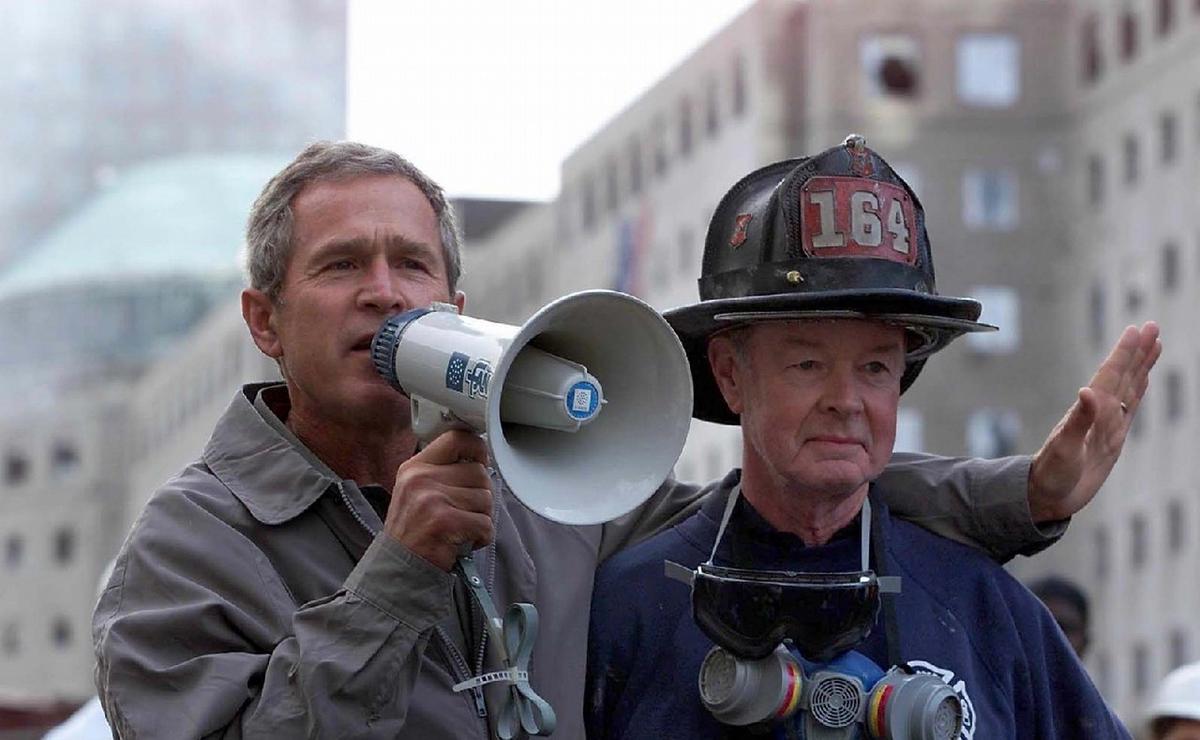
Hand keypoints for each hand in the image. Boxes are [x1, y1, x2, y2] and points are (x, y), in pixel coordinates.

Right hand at [385, 430, 492, 570]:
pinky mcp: (445, 522)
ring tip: (461, 529)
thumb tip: (480, 460)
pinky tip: (464, 542)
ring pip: (486, 499)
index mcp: (416, 467)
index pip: (457, 439)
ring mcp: (432, 499)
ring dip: (481, 518)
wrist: (398, 569)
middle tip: (465, 513)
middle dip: (481, 496)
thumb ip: (443, 472)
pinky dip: (482, 537)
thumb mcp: (417, 491)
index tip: (480, 463)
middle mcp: (422, 478)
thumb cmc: (414, 532)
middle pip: (479, 473)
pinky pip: (485, 524)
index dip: (477, 449)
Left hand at [1028, 322, 1160, 521]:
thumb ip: (1078, 421)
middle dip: (1138, 351)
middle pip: (1123, 375)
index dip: (1124, 353)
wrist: (1046, 496)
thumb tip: (1087, 390)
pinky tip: (1144, 378)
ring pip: (1129, 387)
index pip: (1110, 375)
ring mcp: (1107, 424)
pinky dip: (1139, 391)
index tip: (1137, 330)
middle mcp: (1099, 413)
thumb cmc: (1051, 474)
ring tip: (1154, 343)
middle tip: (1152, 325)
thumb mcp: (1064, 448)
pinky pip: (1130, 408)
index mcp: (1089, 411)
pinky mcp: (1112, 438)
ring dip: (1141, 366)